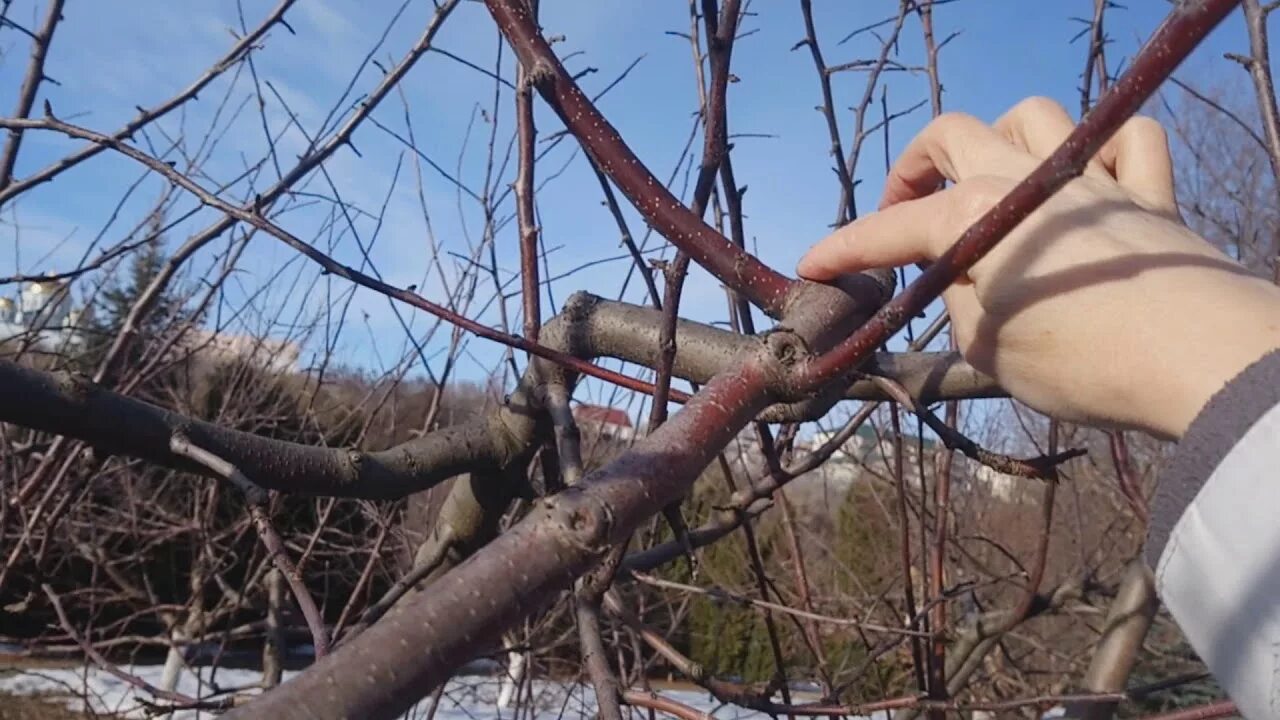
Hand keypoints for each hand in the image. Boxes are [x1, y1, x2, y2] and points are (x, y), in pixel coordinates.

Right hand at [798, 97, 1279, 439]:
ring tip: (991, 185)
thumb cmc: (1077, 361)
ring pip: (1033, 117)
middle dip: (916, 169)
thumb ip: (958, 303)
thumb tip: (959, 283)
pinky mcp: (1149, 196)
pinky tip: (1087, 181)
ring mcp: (1090, 180)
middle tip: (906, 215)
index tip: (812, 266)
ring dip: (1000, 141)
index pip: (890, 229)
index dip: (843, 249)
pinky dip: (1101, 149)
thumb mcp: (985, 347)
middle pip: (952, 136)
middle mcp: (1025, 180)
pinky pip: (1128, 139)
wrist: (1194, 359)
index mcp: (974, 218)